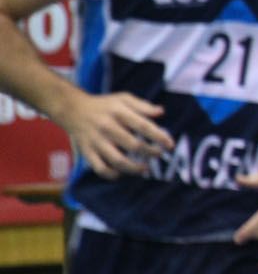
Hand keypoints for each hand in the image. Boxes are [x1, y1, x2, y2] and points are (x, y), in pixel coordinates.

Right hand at [53, 90, 172, 178]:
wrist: (72, 109)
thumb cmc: (104, 105)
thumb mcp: (123, 98)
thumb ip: (143, 106)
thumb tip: (161, 112)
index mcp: (118, 112)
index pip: (143, 126)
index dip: (159, 136)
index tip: (170, 144)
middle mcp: (107, 127)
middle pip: (133, 145)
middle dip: (150, 152)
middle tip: (158, 155)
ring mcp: (96, 141)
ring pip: (117, 160)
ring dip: (134, 168)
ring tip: (145, 169)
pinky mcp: (86, 152)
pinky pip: (100, 168)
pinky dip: (112, 174)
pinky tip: (122, 173)